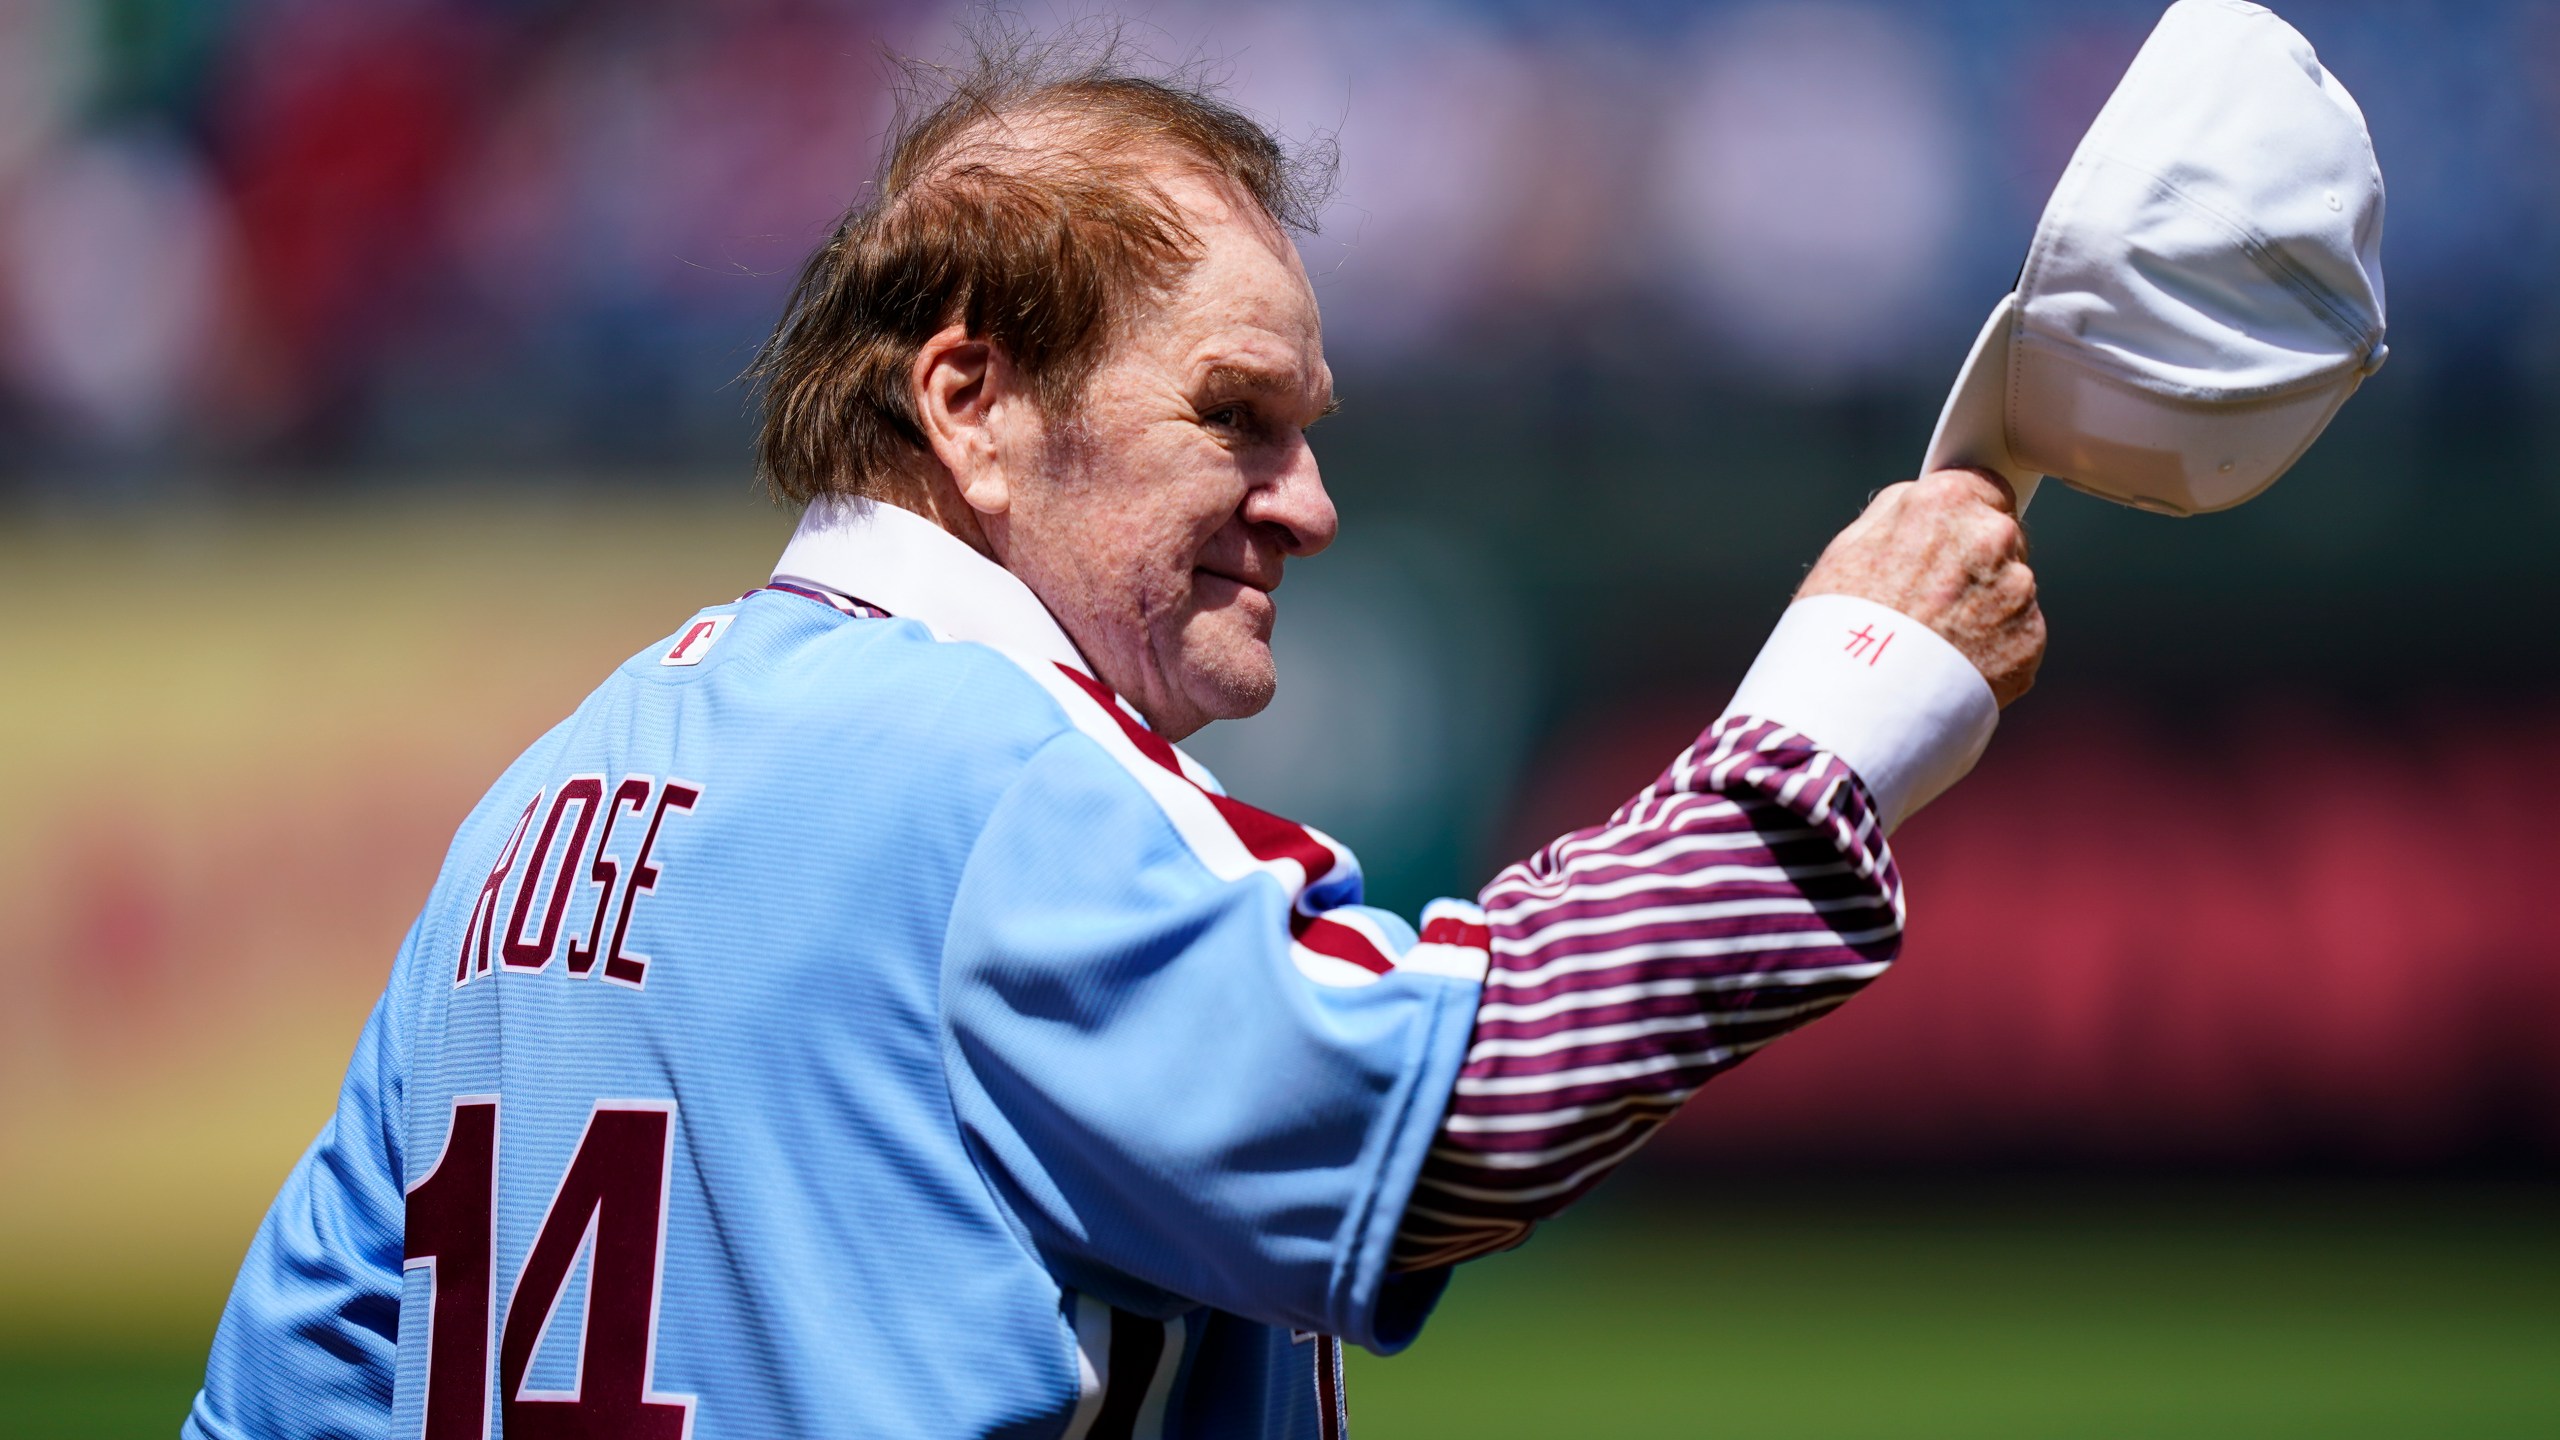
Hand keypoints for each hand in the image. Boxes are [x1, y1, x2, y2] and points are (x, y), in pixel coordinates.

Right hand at [1797, 468, 2045, 706]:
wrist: (1856, 704)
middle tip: (1930, 602)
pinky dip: (1994, 649)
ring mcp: (2017, 590)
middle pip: (2000, 538)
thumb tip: (1919, 503)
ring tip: (1937, 643)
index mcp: (1945, 503)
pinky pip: (2017, 635)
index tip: (1948, 542)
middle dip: (1975, 565)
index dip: (1963, 518)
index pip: (1984, 487)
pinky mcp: (2030, 640)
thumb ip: (1897, 514)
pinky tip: (1954, 665)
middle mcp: (1992, 537)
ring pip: (2010, 590)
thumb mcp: (1847, 548)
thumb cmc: (1838, 629)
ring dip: (1985, 609)